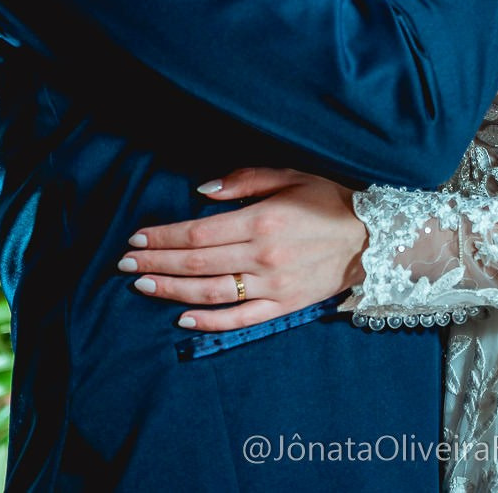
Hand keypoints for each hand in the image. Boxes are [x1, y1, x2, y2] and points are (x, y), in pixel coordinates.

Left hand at [118, 168, 367, 330]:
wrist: (374, 237)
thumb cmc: (330, 199)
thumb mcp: (290, 175)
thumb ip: (244, 181)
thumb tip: (201, 192)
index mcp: (261, 221)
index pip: (198, 233)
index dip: (163, 237)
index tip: (136, 238)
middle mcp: (262, 256)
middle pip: (196, 264)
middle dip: (156, 263)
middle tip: (124, 264)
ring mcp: (272, 285)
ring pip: (210, 293)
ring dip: (171, 291)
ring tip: (142, 286)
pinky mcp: (284, 306)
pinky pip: (240, 319)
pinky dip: (209, 321)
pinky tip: (182, 318)